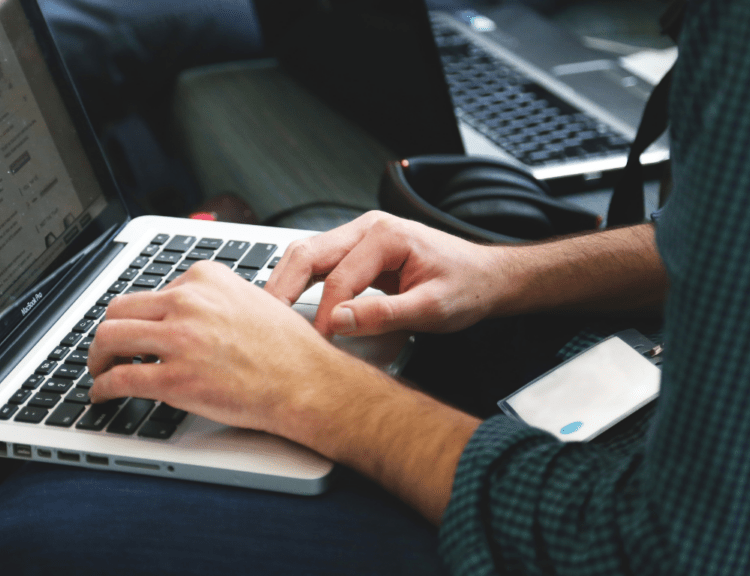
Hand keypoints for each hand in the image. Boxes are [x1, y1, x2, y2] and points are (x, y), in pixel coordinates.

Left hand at [86, 261, 360, 436]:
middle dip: (107, 333)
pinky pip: (120, 379)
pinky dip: (102, 387)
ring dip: (97, 358)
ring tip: (100, 371)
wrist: (308, 383)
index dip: (139, 316)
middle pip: (119, 309)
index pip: (150, 291)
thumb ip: (214, 300)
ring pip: (109, 338)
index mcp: (205, 278)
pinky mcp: (175, 379)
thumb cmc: (289, 349)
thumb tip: (185, 313)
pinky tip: (103, 394)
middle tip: (107, 350)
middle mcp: (188, 302)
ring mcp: (179, 339)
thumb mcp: (251, 300)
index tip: (136, 330)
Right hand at [266, 211, 505, 337]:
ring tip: (267, 314)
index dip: (324, 314)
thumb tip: (338, 320)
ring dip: (284, 282)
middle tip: (263, 321)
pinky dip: (297, 282)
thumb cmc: (466, 287)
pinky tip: (285, 303)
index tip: (318, 344)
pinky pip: (318, 263)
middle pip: (307, 253)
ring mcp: (359, 237)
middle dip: (281, 287)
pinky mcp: (356, 251)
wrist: (486, 276)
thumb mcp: (432, 308)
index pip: (339, 278)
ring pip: (306, 254)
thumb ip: (384, 315)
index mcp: (385, 235)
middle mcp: (367, 228)